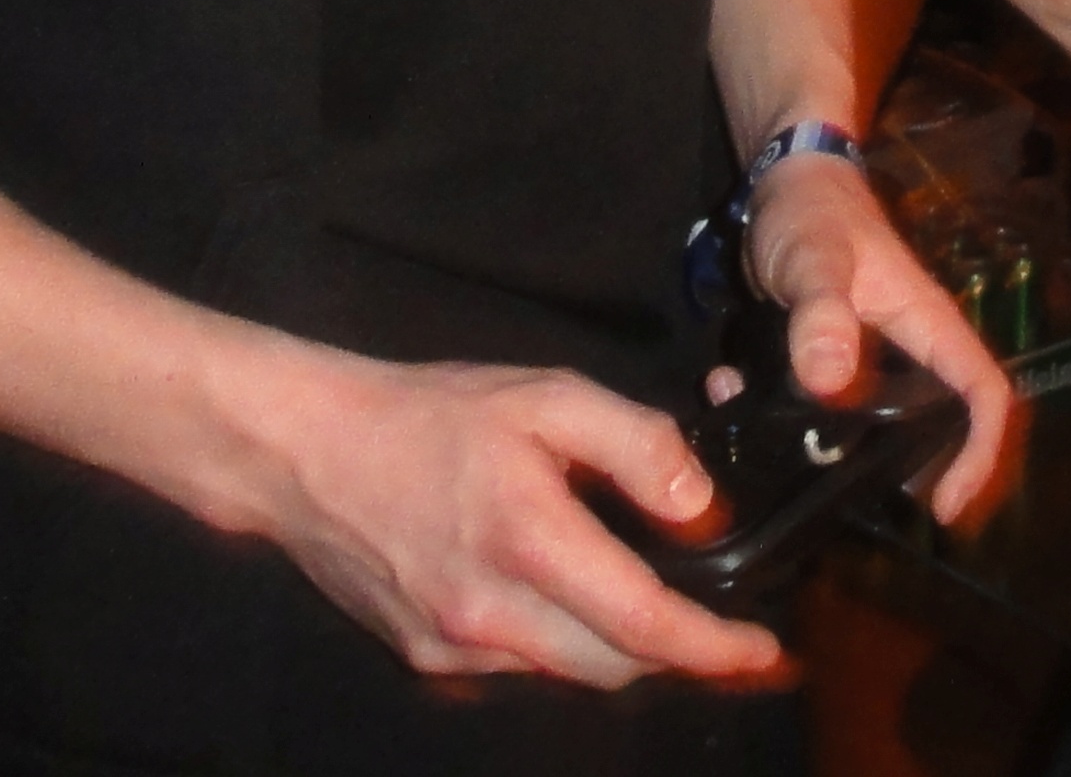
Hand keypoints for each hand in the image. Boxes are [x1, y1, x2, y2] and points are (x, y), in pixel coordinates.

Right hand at [247, 347, 786, 687]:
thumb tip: (701, 505)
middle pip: (615, 668)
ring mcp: (452, 645)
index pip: (642, 625)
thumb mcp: (550, 397)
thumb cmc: (428, 417)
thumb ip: (639, 446)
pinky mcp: (427, 654)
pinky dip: (567, 644)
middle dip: (682, 657)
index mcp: (527, 544)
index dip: (714, 648)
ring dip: (625, 652)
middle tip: (732, 634)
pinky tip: (582, 601)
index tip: (763, 652)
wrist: (307, 454)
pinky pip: (523, 665)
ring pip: (569, 673)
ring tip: (666, 610)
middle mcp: (487, 615)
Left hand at [738, 149, 1017, 527]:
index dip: (977, 453)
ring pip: (873, 423)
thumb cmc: (812, 211)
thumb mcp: (814, 257)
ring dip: (828, 452)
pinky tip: (727, 402)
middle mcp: (909, 347)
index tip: (942, 505)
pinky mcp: (828, 355)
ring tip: (775, 468)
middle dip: (906, 473)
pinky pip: (819, 404)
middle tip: (857, 511)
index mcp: (927, 325)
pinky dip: (778, 417)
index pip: (983, 394)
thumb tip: (831, 381)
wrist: (780, 179)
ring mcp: (870, 354)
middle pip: (939, 423)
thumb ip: (821, 313)